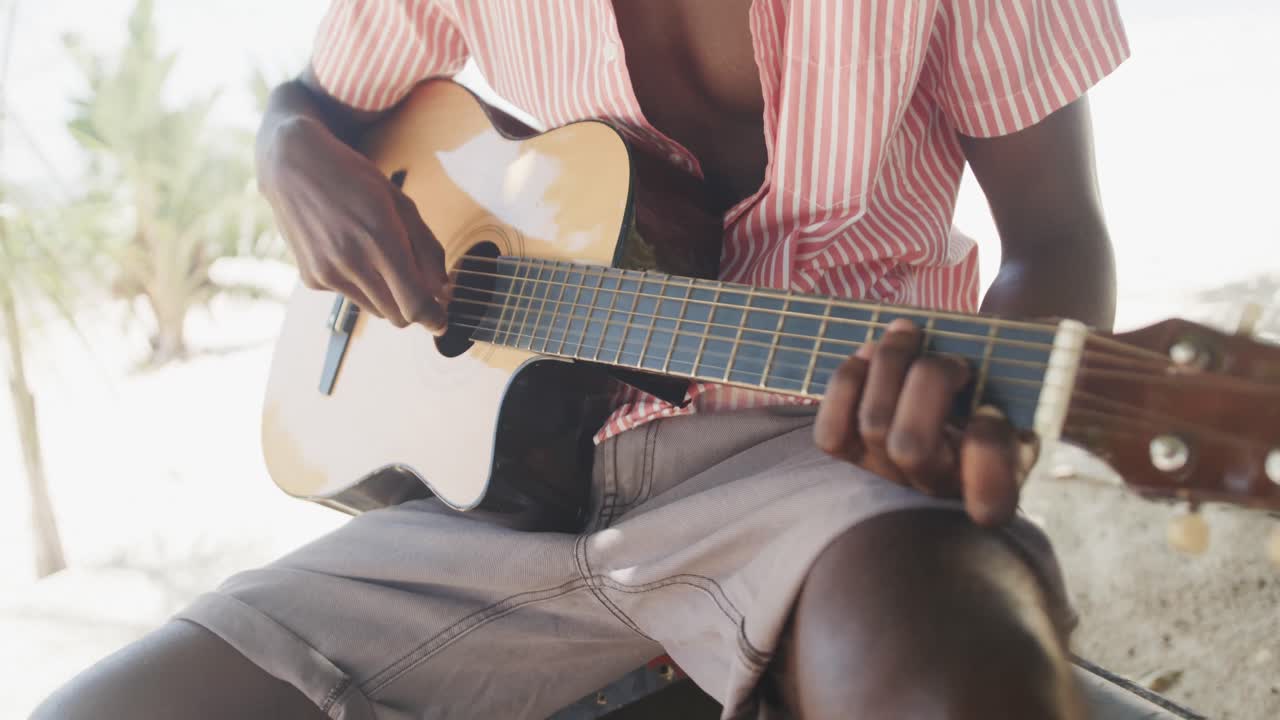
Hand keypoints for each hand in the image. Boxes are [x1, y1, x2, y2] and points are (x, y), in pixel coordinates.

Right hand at [260, 117, 450, 333]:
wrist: (294, 166)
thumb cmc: (354, 179)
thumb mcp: (401, 203)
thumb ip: (427, 248)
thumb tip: (444, 289)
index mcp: (381, 239)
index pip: (414, 304)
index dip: (433, 318)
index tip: (441, 320)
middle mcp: (352, 262)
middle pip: (398, 316)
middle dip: (413, 306)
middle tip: (420, 287)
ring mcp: (328, 274)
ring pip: (376, 311)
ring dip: (388, 297)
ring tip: (381, 259)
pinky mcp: (313, 279)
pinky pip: (350, 297)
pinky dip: (360, 285)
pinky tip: (350, 251)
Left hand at [813, 318, 1035, 525]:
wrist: (967, 381)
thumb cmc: (1004, 377)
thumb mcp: (1030, 381)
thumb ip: (1022, 381)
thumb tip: (1003, 371)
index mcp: (998, 480)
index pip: (988, 503)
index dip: (985, 451)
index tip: (993, 410)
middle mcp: (939, 486)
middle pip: (911, 447)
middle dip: (930, 380)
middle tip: (954, 358)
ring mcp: (891, 472)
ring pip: (872, 424)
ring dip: (889, 363)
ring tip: (908, 333)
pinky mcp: (854, 452)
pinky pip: (831, 433)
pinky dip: (847, 383)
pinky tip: (868, 356)